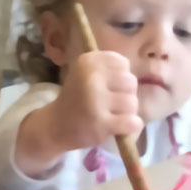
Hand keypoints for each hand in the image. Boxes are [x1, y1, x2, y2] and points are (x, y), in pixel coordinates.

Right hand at [15, 51, 142, 177]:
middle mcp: (91, 77)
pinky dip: (130, 127)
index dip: (118, 77)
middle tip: (106, 104)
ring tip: (109, 116)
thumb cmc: (76, 98)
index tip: (103, 86)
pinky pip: (133, 122)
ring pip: (132, 104)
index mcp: (87, 61)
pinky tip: (117, 128)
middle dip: (124, 95)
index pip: (123, 64)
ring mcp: (95, 101)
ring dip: (125, 113)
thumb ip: (110, 69)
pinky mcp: (101, 123)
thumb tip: (136, 77)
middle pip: (131, 83)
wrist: (55, 126)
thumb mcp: (86, 73)